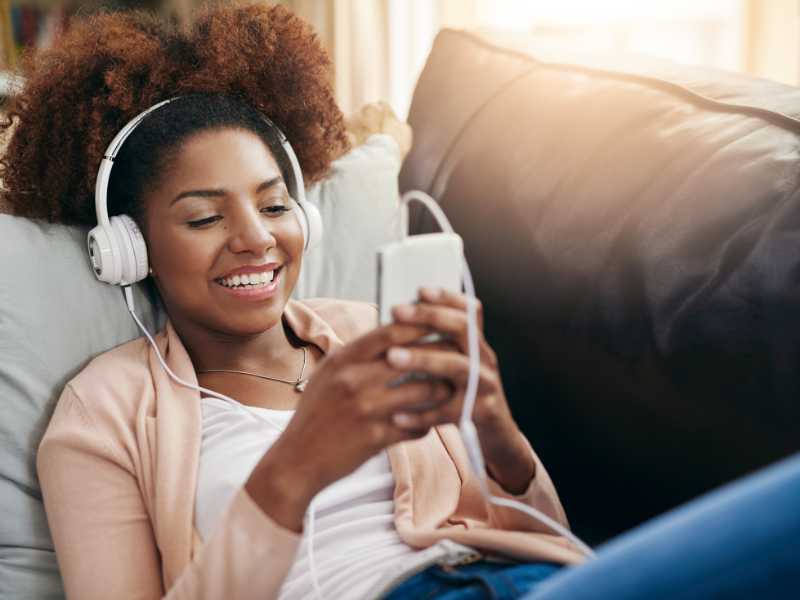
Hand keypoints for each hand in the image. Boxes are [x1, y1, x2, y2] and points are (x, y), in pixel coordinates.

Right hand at [247, 319, 452, 529]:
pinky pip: (418, 425)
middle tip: (459, 354)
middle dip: (441, 354)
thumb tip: (394, 330)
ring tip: (451, 388)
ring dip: (442, 390)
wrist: (297, 459)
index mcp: (344, 359)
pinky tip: (431, 421)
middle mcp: (354, 380)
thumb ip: (359, 353)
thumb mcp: (329, 373)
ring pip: (423, 391)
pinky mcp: (376, 438)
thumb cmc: (317, 412)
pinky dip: (428, 422)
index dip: (420, 325)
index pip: (390, 332)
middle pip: (413, 357)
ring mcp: (366, 409)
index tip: (441, 323)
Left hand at [386, 288, 535, 493]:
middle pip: (463, 328)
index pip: (469, 311)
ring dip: (421, 359)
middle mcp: (485, 359)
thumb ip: (436, 346)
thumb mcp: (455, 365)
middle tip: (397, 312)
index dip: (447, 297)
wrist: (496, 434)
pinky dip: (421, 414)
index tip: (419, 289)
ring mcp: (486, 385)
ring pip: (456, 366)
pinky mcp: (481, 413)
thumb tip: (395, 321)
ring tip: (391, 357)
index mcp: (477, 345)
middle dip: (430, 316)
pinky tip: (396, 416)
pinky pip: (448, 412)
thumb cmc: (463, 395)